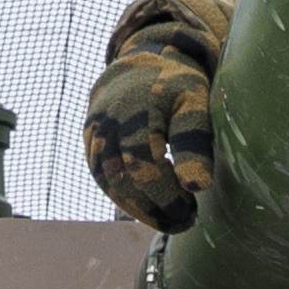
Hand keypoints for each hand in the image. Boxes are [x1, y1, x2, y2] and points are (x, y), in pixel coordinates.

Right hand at [81, 37, 215, 231]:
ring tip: (167, 221)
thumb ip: (194, 141)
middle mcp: (108, 128)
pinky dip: (124, 197)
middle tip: (183, 223)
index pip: (145, 168)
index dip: (167, 196)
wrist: (137, 65)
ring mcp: (95, 138)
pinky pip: (103, 179)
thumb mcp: (193, 102)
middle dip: (154, 208)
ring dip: (138, 209)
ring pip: (110, 184)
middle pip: (125, 181)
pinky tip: (148, 206)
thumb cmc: (174, 85)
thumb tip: (198, 187)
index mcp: (135, 116)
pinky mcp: (90, 146)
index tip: (192, 212)